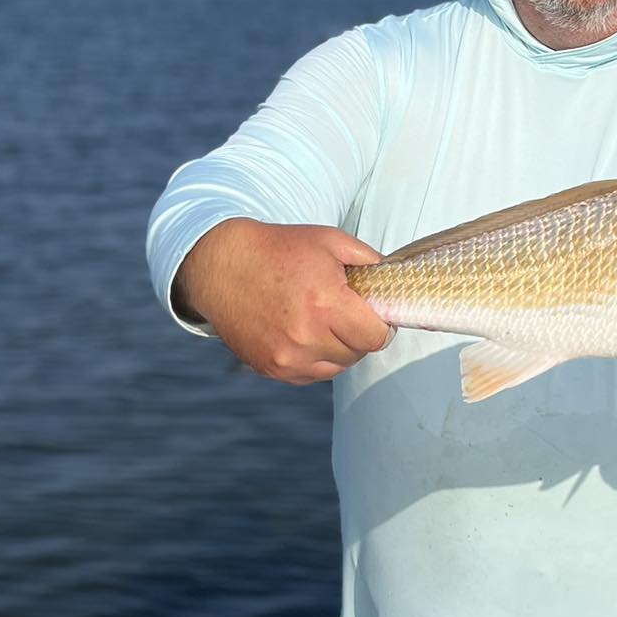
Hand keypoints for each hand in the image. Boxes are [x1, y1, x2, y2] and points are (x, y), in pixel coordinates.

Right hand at [173, 218, 393, 384]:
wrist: (222, 266)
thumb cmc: (280, 249)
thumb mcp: (330, 241)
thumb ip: (370, 261)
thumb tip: (394, 283)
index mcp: (326, 304)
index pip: (376, 337)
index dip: (381, 325)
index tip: (373, 314)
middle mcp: (306, 336)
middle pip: (357, 353)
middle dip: (358, 334)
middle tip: (345, 313)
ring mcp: (286, 357)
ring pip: (336, 367)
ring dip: (337, 350)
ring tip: (322, 321)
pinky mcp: (270, 368)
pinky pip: (310, 375)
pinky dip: (314, 359)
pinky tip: (303, 333)